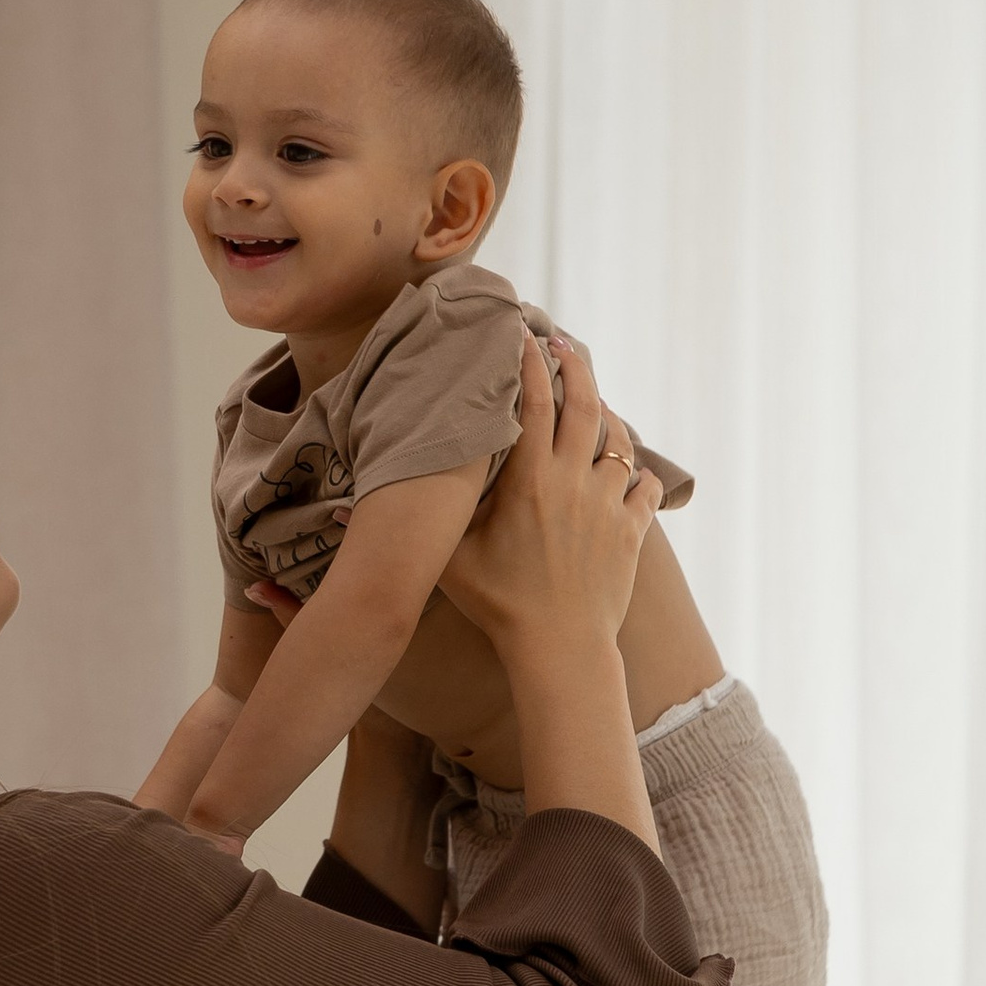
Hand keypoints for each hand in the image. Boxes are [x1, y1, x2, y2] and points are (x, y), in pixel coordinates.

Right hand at [436, 335, 658, 663]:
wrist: (560, 648)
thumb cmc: (499, 605)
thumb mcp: (449, 563)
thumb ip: (414, 529)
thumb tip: (339, 514)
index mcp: (529, 480)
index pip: (534, 402)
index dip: (529, 364)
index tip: (524, 336)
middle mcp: (573, 482)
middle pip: (585, 404)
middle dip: (576, 366)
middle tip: (564, 344)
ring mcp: (608, 504)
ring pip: (618, 441)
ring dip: (608, 416)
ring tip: (595, 404)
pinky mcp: (632, 531)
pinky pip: (645, 487)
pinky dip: (639, 473)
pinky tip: (629, 472)